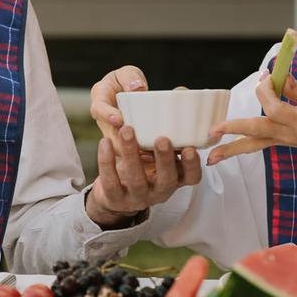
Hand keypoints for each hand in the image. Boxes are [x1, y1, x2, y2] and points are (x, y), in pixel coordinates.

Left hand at [85, 125, 201, 227]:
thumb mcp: (159, 156)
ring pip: (135, 179)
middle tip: (161, 139)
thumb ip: (168, 136)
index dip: (192, 165)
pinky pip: (110, 181)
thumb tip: (178, 97)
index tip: (189, 148)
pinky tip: (104, 142)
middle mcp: (159, 191)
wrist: (115, 196)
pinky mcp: (115, 199)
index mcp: (174, 180)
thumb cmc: (143, 168)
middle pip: (166, 180)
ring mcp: (137, 197)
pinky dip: (107, 160)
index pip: (191, 177)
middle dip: (164, 159)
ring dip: (131, 153)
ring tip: (126, 130)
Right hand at [90, 65, 148, 149]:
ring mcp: (113, 135)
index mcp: (99, 100)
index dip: (107, 115)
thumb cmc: (128, 81)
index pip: (98, 109)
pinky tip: (155, 159)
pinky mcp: (124, 145)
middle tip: (137, 143)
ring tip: (148, 154)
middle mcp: (104, 121)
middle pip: (108, 135)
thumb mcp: (128, 73)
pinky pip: (130, 154)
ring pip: (119, 149)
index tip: (119, 120)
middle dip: (121, 142)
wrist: (130, 94)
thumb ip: (130, 77)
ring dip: (132, 153)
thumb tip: (137, 88)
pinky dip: (141, 157)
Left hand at [206, 73, 296, 174]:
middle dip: (234, 128)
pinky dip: (235, 149)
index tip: (266, 76)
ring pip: (251, 144)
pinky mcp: (274, 142)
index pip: (275, 108)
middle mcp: (288, 134)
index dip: (266, 90)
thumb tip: (281, 76)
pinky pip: (253, 146)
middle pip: (257, 130)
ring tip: (209, 157)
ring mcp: (280, 141)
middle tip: (213, 130)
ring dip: (229, 149)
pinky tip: (216, 156)